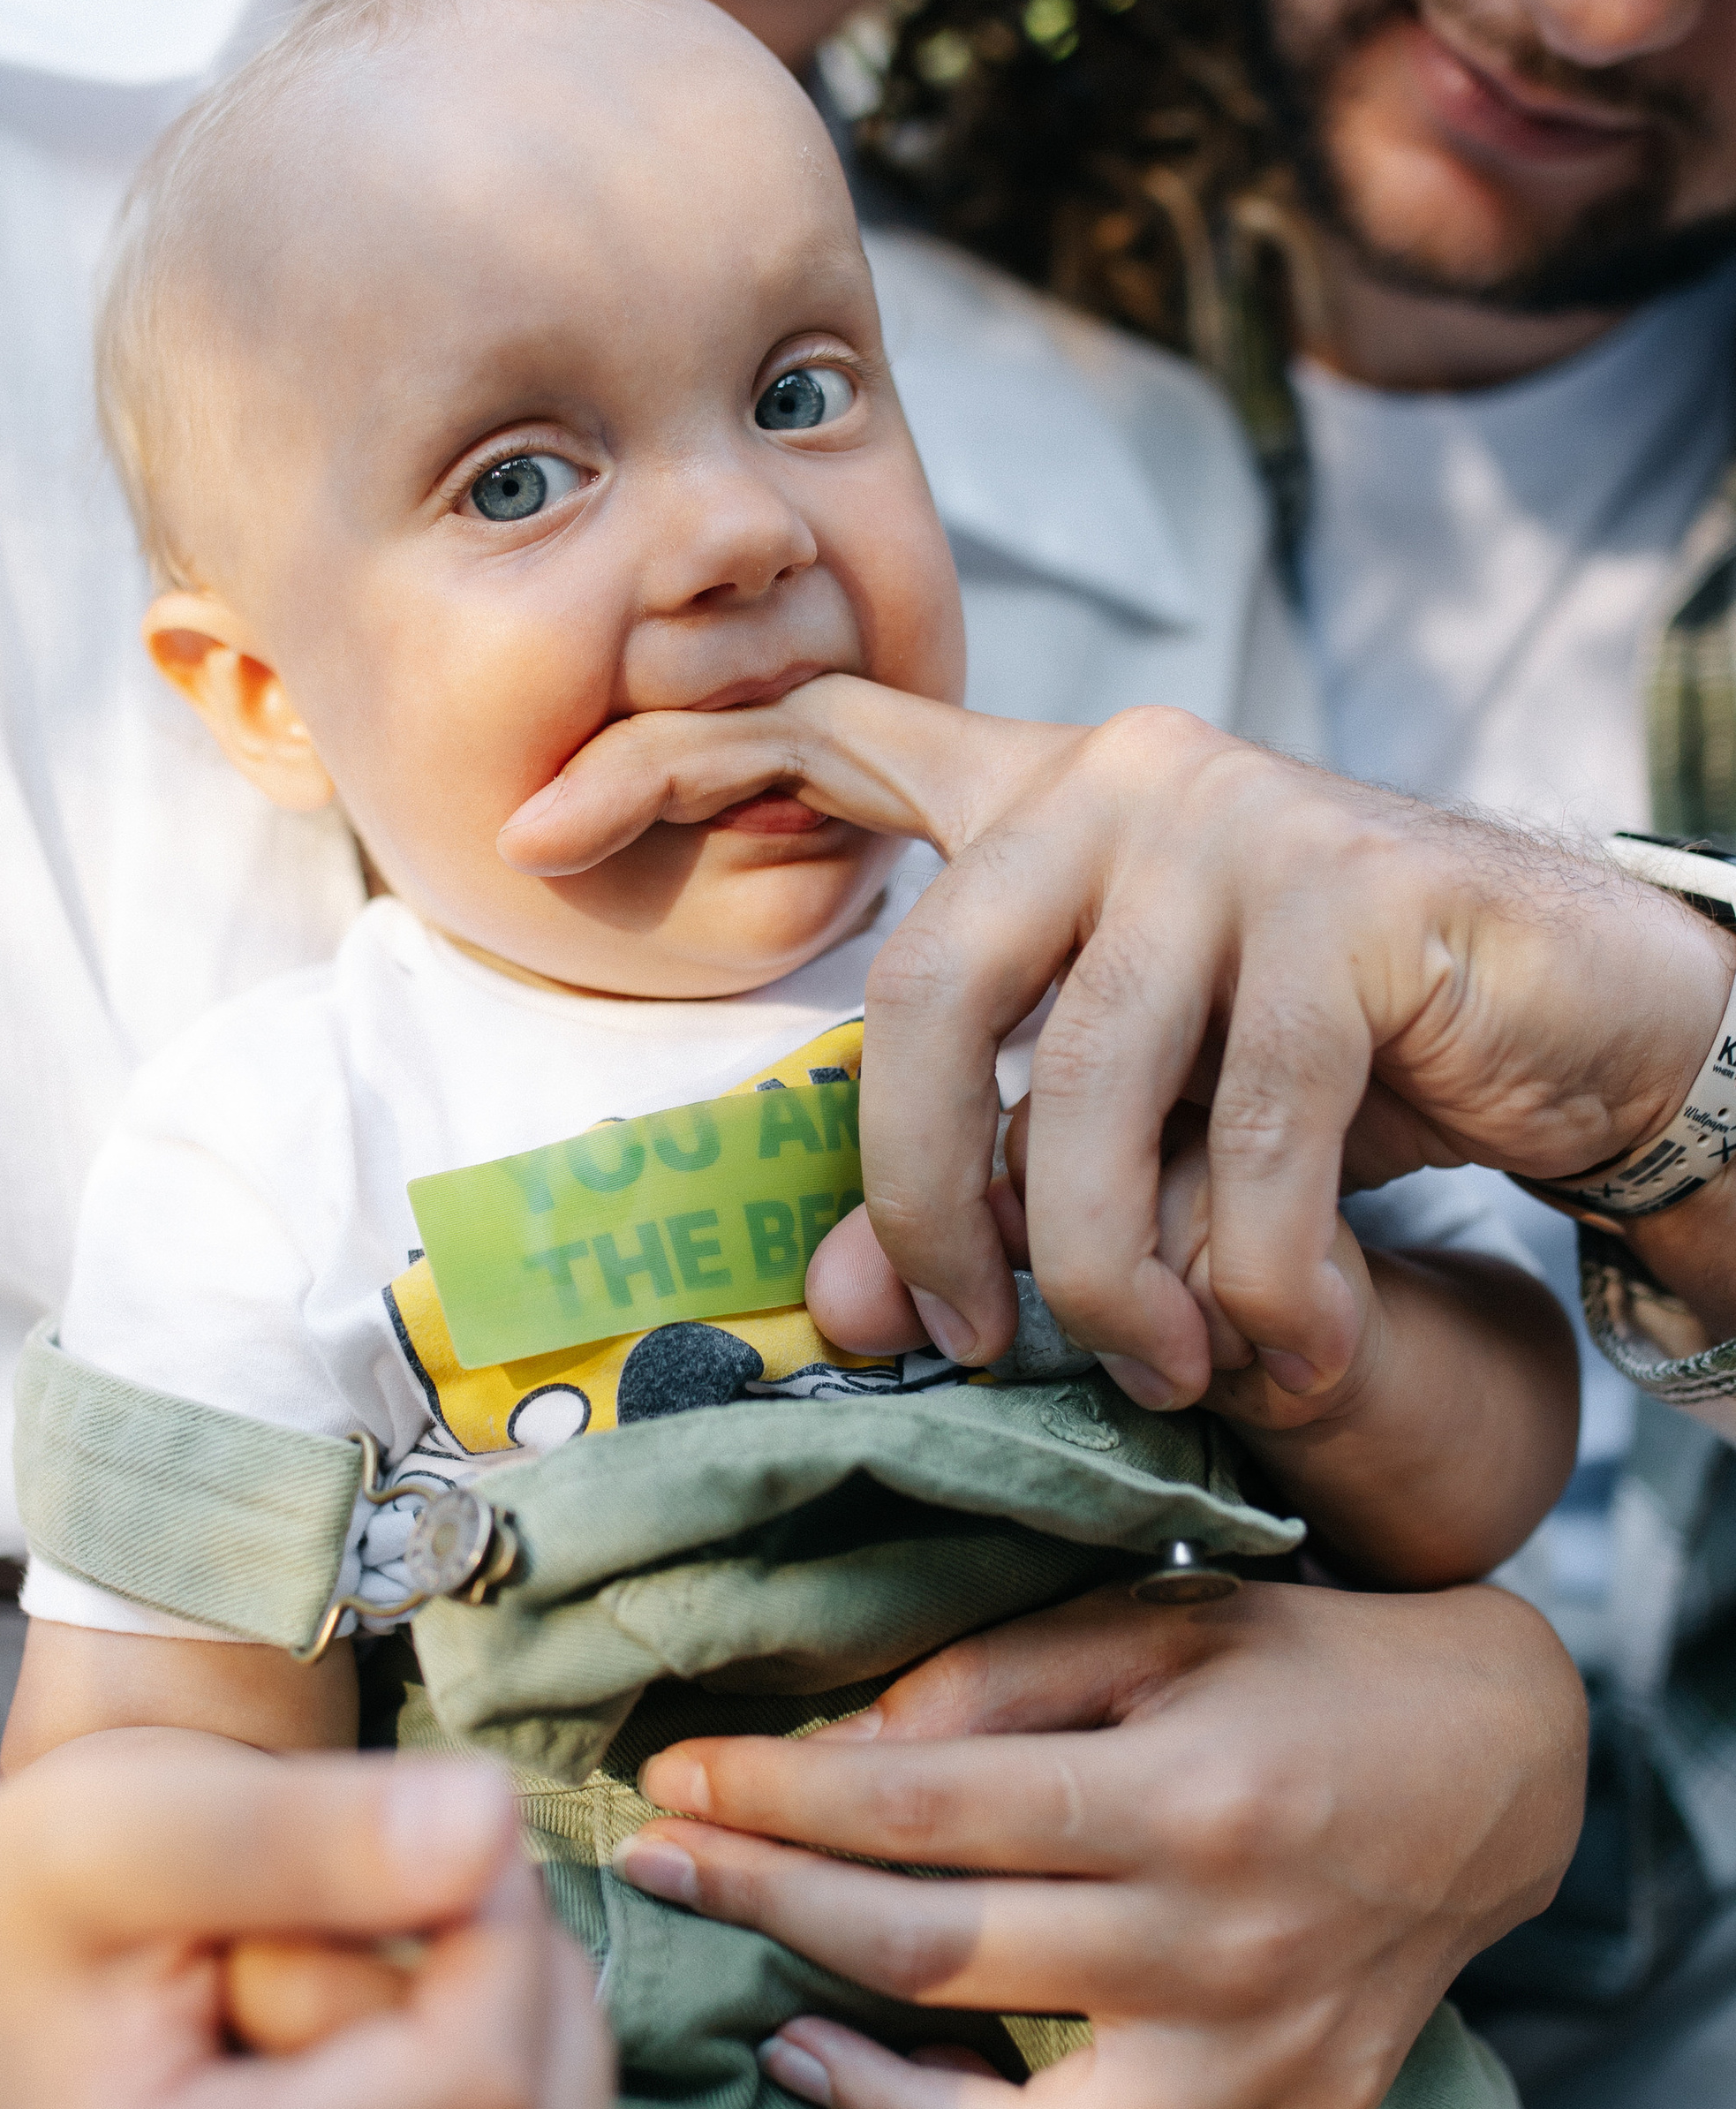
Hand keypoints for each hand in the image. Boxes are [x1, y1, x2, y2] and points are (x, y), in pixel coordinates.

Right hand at [0, 1598, 611, 2108]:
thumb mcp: (122, 1817)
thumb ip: (310, 1827)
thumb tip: (500, 1824)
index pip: (477, 2087)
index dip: (498, 1929)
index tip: (424, 1830)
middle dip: (525, 2006)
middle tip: (425, 1890)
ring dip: (531, 2080)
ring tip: (410, 1968)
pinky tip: (417, 2053)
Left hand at [502, 681, 1735, 1399]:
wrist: (1575, 1011)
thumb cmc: (1330, 1060)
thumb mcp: (1139, 1112)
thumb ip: (995, 1167)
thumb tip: (849, 1310)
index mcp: (1037, 797)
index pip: (828, 731)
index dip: (675, 767)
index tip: (532, 829)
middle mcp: (1115, 777)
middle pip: (927, 1003)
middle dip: (922, 1206)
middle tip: (959, 1341)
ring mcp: (1235, 822)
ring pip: (1091, 1096)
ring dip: (1110, 1282)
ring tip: (1167, 1376)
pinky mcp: (1353, 897)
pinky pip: (1250, 1136)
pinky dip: (1257, 1283)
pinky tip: (1283, 1351)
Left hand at [611, 1581, 1584, 2108]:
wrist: (1502, 1772)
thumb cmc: (1304, 1672)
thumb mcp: (1158, 1623)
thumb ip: (995, 1683)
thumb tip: (839, 1754)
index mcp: (1184, 1795)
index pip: (925, 1806)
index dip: (777, 1794)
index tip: (673, 1775)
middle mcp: (1219, 1946)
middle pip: (932, 1951)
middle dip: (762, 1901)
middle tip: (652, 1863)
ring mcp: (1258, 2063)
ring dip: (853, 2069)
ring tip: (758, 2009)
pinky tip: (885, 2085)